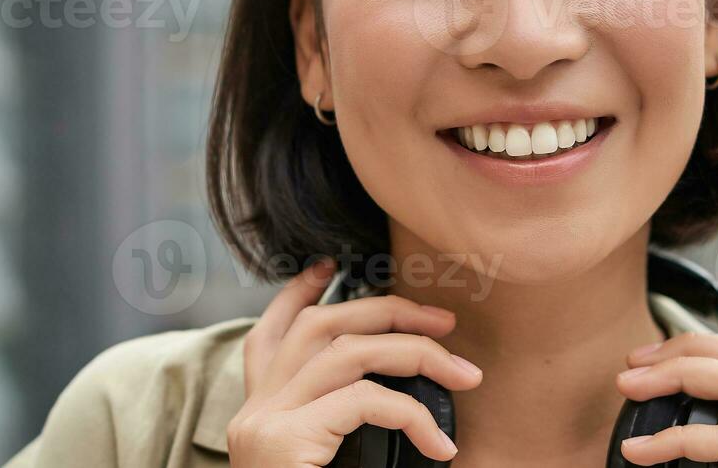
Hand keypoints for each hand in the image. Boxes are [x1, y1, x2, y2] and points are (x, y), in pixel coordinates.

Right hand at [226, 259, 485, 465]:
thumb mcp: (329, 461)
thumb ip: (346, 425)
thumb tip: (404, 395)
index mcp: (260, 415)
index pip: (271, 336)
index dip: (296, 295)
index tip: (328, 268)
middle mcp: (253, 412)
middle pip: (319, 328)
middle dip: (388, 312)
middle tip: (445, 322)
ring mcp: (264, 424)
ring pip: (348, 353)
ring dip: (417, 354)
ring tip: (464, 378)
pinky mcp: (283, 441)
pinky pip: (365, 401)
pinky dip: (414, 413)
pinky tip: (442, 448)